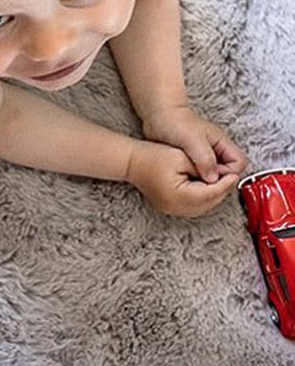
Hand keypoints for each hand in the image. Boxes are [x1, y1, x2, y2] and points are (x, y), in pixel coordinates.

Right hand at [126, 138, 240, 217]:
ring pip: (202, 208)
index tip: (233, 175)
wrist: (130, 161)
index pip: (210, 193)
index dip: (225, 183)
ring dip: (213, 196)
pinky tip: (206, 189)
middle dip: (221, 191)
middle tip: (230, 178)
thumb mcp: (182, 157)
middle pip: (208, 203)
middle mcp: (174, 207)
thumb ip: (204, 167)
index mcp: (178, 195)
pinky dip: (202, 199)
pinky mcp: (168, 207)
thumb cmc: (151, 156)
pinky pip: (192, 207)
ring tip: (221, 182)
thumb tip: (222, 177)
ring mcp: (170, 209)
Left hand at [139, 101, 248, 184]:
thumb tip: (213, 179)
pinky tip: (182, 175)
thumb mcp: (192, 140)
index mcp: (222, 143)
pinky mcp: (191, 160)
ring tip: (189, 177)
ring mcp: (203, 155)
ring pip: (212, 174)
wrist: (157, 115)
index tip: (213, 177)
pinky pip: (198, 174)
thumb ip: (205, 159)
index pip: (239, 163)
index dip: (229, 173)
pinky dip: (192, 177)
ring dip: (203, 179)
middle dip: (216, 179)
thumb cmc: (175, 121)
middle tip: (200, 181)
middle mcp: (215, 150)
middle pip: (227, 172)